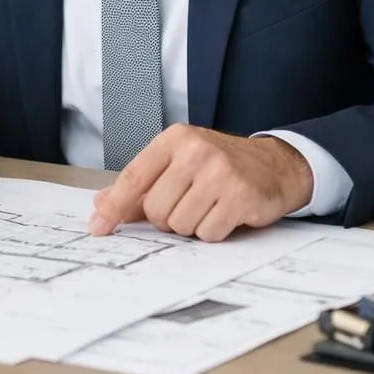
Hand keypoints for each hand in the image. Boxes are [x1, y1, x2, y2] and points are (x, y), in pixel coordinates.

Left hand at [88, 124, 312, 241]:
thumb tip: (102, 204)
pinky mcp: (240, 195)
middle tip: (189, 204)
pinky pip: (208, 234)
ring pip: (181, 224)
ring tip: (209, 206)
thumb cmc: (221, 166)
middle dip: (168, 217)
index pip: (134, 177)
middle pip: (156, 210)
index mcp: (175, 140)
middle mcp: (196, 151)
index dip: (114, 206)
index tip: (98, 227)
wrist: (275, 165)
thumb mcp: (179, 164)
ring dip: (192, 225)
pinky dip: (214, 231)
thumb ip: (141, 184)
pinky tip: (225, 213)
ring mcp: (220, 172)